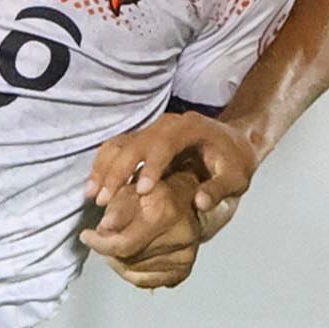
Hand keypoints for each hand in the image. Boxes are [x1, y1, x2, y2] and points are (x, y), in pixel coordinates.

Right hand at [82, 111, 258, 277]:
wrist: (233, 142)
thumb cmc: (235, 161)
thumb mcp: (236, 178)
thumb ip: (219, 189)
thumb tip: (200, 203)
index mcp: (190, 128)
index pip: (165, 143)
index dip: (151, 165)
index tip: (141, 190)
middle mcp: (166, 124)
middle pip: (135, 142)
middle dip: (118, 170)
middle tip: (104, 198)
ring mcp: (152, 129)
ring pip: (120, 143)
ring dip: (104, 168)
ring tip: (92, 195)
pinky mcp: (143, 139)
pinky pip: (117, 147)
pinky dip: (103, 165)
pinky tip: (94, 187)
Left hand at [95, 200, 206, 290]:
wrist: (186, 200)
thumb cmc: (154, 192)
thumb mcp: (131, 188)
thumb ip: (116, 207)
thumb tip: (105, 228)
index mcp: (166, 210)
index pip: (124, 243)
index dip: (99, 242)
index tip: (87, 236)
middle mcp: (180, 234)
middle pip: (127, 258)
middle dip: (108, 249)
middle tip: (103, 238)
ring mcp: (185, 254)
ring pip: (133, 271)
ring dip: (118, 260)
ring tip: (119, 244)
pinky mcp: (183, 269)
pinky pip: (145, 282)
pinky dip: (131, 272)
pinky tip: (130, 257)